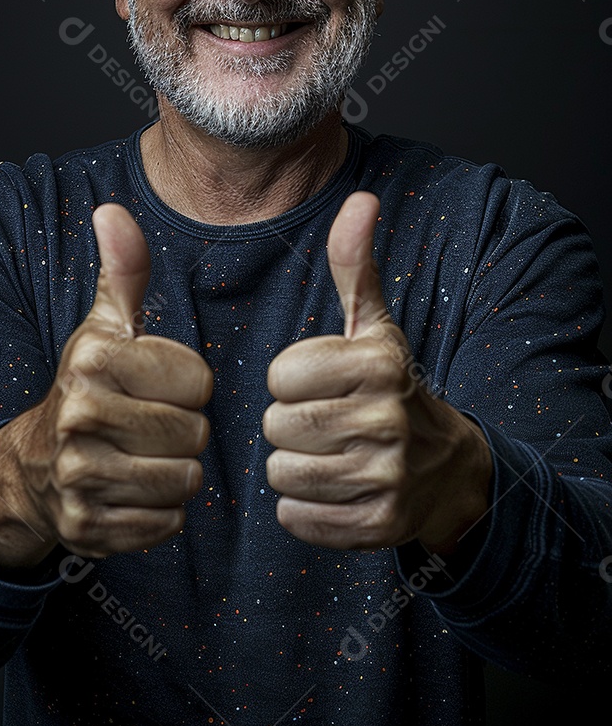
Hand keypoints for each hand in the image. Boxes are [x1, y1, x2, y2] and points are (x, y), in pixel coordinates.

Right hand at [0, 204, 211, 566]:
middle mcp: (80, 417)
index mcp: (94, 360)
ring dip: (176, 472)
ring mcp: (79, 477)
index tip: (160, 386)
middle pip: (195, 434)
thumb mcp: (106, 325)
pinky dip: (160, 512)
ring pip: (185, 481)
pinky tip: (132, 490)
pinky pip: (167, 524)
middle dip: (185, 432)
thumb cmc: (89, 386)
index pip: (200, 383)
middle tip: (152, 424)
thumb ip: (125, 270)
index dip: (190, 386)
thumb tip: (113, 210)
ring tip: (144, 455)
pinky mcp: (88, 527)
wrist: (34, 466)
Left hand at [263, 192, 490, 552]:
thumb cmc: (389, 387)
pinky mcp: (380, 525)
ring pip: (283, 475)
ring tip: (328, 455)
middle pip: (277, 427)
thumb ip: (355, 266)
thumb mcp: (374, 326)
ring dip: (293, 468)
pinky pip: (297, 519)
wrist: (446, 466)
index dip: (288, 381)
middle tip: (320, 422)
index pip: (279, 376)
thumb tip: (360, 199)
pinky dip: (303, 509)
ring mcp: (388, 476)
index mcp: (380, 363)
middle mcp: (389, 419)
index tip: (316, 383)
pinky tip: (333, 490)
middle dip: (286, 425)